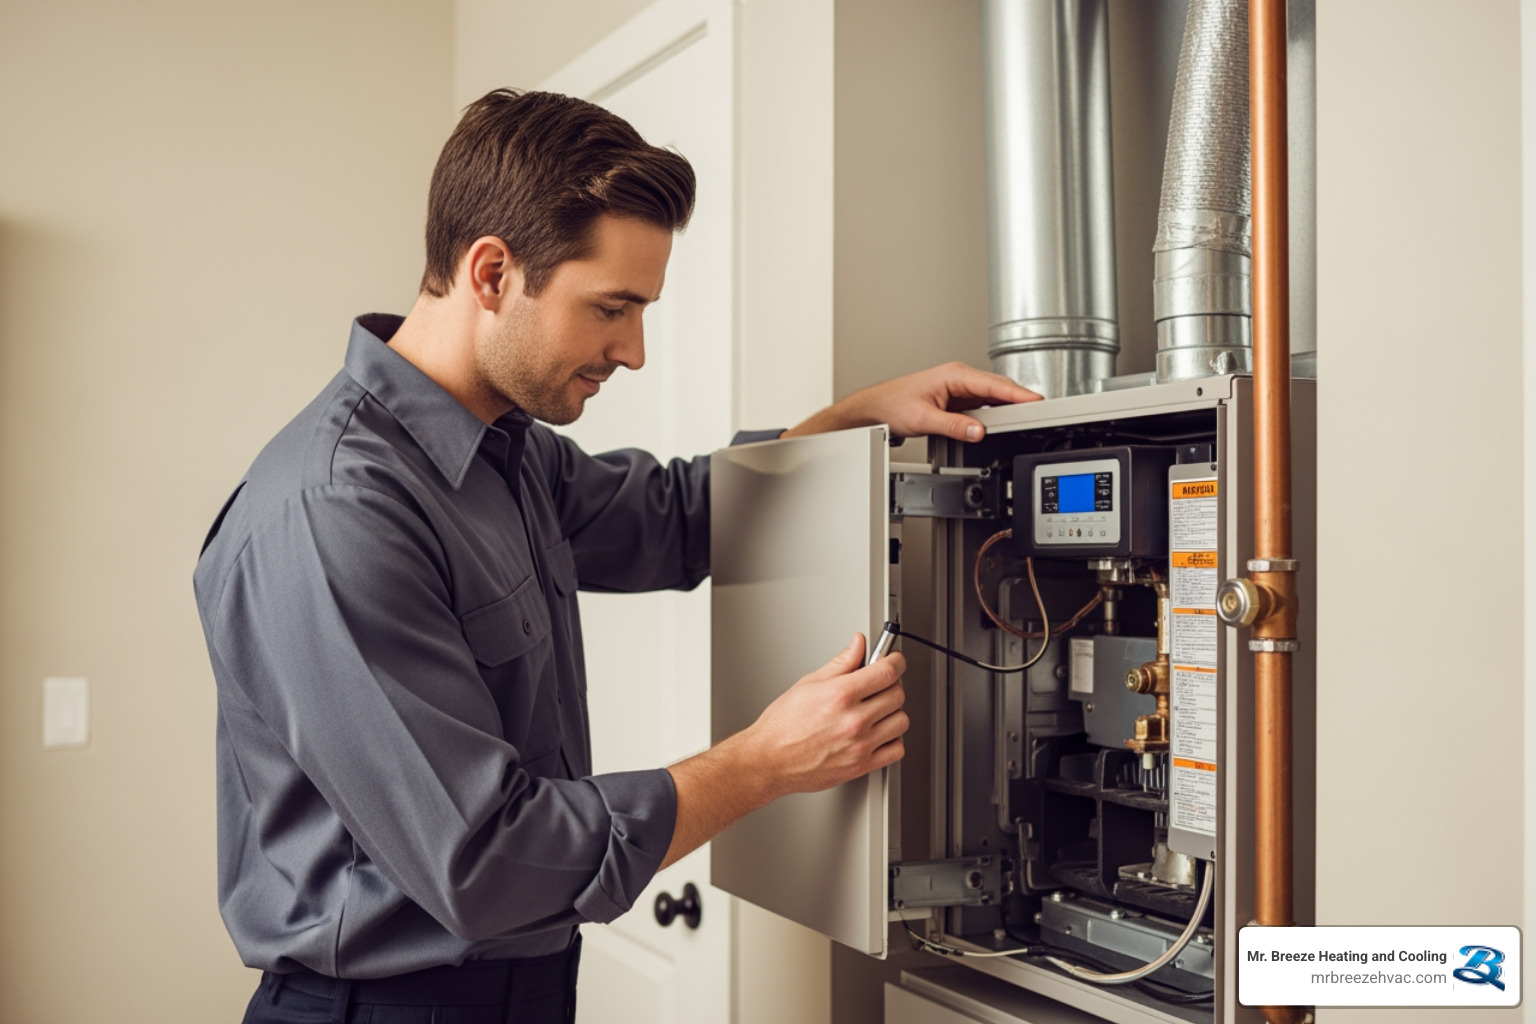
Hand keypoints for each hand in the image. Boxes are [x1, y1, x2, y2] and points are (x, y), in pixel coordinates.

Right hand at [744, 633, 908, 797]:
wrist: (769, 760)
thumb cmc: (782, 725)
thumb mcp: (809, 683)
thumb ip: (841, 662)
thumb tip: (858, 644)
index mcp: (841, 694)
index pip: (887, 671)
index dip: (896, 661)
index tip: (895, 660)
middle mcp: (854, 720)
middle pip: (897, 694)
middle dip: (891, 684)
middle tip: (878, 685)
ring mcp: (860, 745)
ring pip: (901, 721)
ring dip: (893, 712)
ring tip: (877, 710)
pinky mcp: (861, 765)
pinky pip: (896, 750)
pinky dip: (892, 740)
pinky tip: (879, 733)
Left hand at [782, 362, 1040, 442]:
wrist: (875, 408)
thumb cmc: (892, 405)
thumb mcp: (923, 419)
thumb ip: (953, 426)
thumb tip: (978, 431)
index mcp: (954, 375)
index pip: (994, 384)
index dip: (1018, 394)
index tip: (1037, 401)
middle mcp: (959, 377)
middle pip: (998, 388)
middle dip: (1020, 399)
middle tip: (1044, 412)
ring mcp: (959, 388)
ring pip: (992, 396)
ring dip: (1009, 406)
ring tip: (1030, 418)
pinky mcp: (956, 399)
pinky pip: (982, 404)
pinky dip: (995, 412)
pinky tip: (1003, 422)